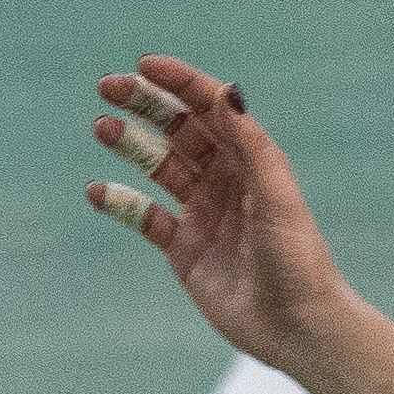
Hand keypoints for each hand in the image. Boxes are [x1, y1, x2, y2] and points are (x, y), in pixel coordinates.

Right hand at [84, 53, 358, 373]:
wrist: (296, 326)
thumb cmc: (296, 260)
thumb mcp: (276, 196)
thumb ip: (252, 145)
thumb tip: (227, 91)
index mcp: (252, 163)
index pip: (212, 111)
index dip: (181, 84)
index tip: (146, 66)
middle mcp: (225, 181)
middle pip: (180, 131)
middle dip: (145, 104)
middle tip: (108, 87)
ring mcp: (201, 213)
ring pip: (159, 167)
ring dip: (130, 144)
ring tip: (101, 128)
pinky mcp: (183, 248)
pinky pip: (144, 216)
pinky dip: (119, 202)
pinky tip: (96, 191)